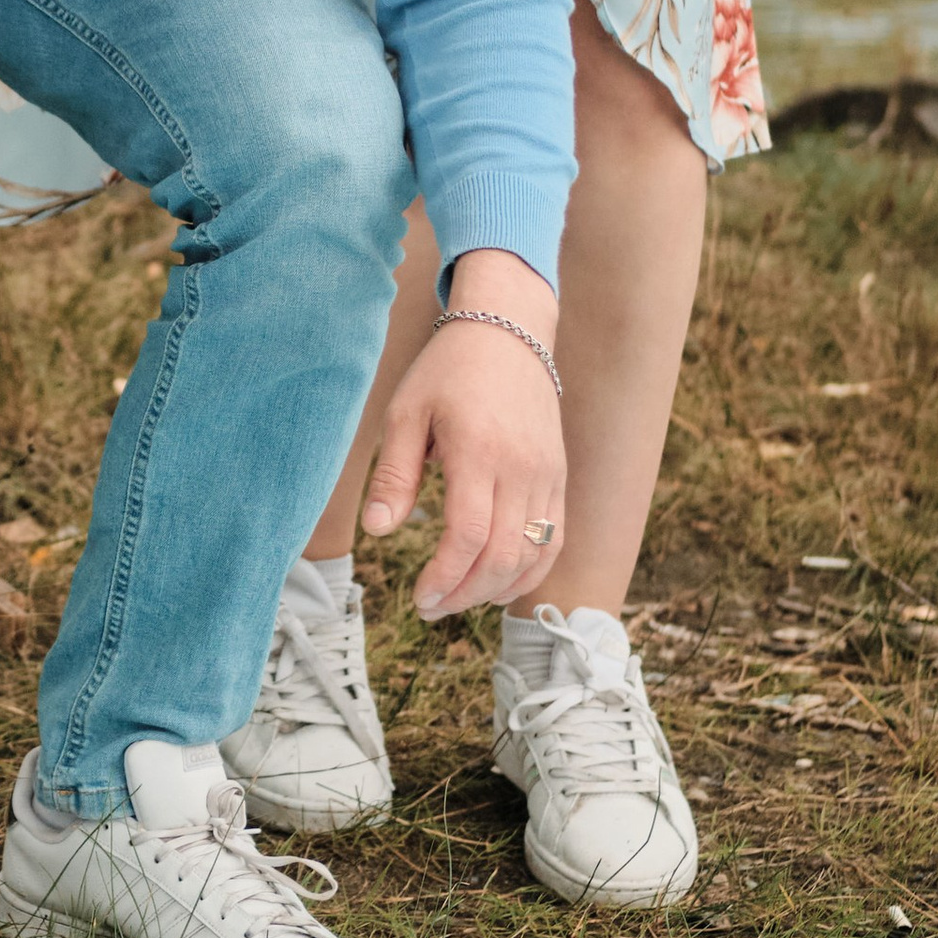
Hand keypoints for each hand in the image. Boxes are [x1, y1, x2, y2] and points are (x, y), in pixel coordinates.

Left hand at [359, 257, 565, 616]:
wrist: (508, 330)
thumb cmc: (448, 370)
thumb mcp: (406, 412)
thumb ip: (394, 475)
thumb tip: (377, 529)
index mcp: (479, 451)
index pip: (469, 536)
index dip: (444, 577)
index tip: (419, 598)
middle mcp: (522, 467)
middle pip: (504, 555)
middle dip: (465, 593)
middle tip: (431, 607)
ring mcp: (547, 474)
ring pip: (535, 555)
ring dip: (497, 589)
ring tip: (458, 598)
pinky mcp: (559, 477)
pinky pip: (555, 539)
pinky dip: (530, 571)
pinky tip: (498, 584)